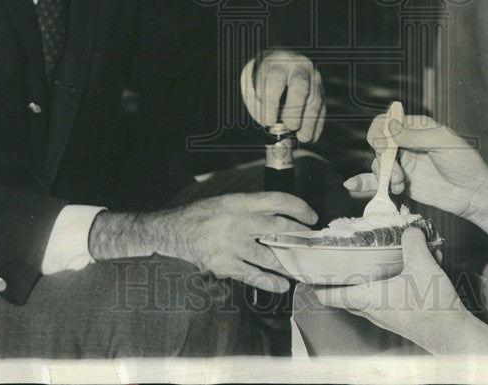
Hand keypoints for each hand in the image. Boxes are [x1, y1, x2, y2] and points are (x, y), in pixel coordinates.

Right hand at [89, 192, 317, 292]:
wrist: (175, 231)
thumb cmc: (205, 214)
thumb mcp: (228, 201)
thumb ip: (253, 206)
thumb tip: (283, 215)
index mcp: (241, 202)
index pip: (279, 200)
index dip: (300, 208)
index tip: (312, 217)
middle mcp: (239, 222)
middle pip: (279, 227)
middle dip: (300, 235)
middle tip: (312, 241)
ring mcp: (233, 245)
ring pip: (270, 255)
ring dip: (289, 263)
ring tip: (302, 267)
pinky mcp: (226, 264)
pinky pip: (253, 275)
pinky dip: (270, 282)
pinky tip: (282, 285)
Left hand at [245, 50, 325, 142]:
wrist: (282, 65)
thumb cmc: (267, 81)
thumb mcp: (260, 87)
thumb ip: (263, 105)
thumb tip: (273, 128)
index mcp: (278, 64)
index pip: (275, 80)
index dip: (271, 102)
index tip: (268, 122)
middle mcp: (299, 67)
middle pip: (300, 86)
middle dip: (295, 109)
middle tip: (290, 127)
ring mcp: (313, 78)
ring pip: (315, 99)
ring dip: (310, 121)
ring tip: (303, 138)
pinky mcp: (322, 89)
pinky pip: (322, 107)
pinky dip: (318, 124)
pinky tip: (312, 137)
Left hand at [312, 227, 464, 351]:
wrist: (453, 335)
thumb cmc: (432, 305)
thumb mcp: (422, 263)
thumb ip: (412, 241)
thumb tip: (409, 229)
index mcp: (367, 298)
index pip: (330, 295)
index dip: (316, 285)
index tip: (307, 275)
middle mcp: (371, 311)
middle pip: (345, 297)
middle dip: (339, 282)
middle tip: (338, 264)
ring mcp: (385, 319)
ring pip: (364, 300)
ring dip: (363, 285)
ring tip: (367, 266)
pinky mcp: (399, 321)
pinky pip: (382, 303)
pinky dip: (383, 289)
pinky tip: (399, 275)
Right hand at [345, 114, 487, 221]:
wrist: (473, 193)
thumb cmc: (465, 162)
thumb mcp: (444, 142)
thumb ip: (416, 136)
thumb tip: (390, 130)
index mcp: (416, 127)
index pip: (387, 121)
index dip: (380, 131)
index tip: (384, 143)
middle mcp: (406, 144)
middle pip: (378, 143)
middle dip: (382, 156)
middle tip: (396, 168)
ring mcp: (403, 164)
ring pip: (378, 163)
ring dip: (384, 174)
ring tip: (400, 183)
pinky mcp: (402, 184)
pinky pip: (380, 182)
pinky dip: (365, 183)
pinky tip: (353, 185)